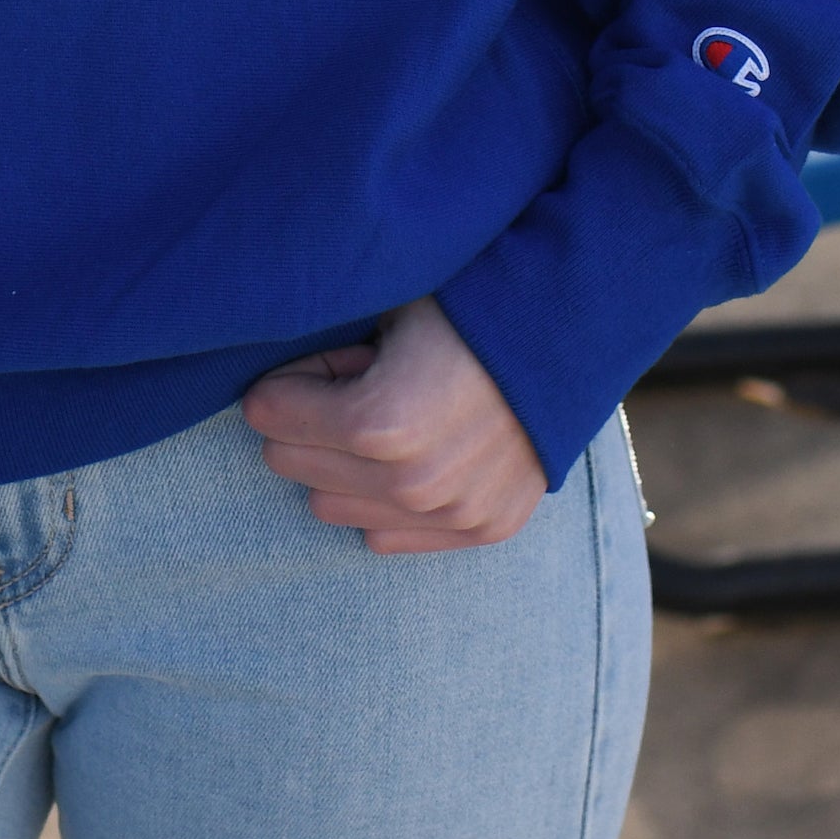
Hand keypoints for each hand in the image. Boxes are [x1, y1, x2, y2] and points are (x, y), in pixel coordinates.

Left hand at [241, 296, 544, 550]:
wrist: (575, 327)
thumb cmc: (469, 301)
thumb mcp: (386, 304)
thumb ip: (320, 343)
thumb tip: (264, 380)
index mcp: (379, 423)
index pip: (268, 414)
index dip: (287, 376)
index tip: (319, 357)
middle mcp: (413, 483)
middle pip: (291, 463)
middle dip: (304, 420)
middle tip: (352, 382)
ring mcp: (451, 513)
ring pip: (329, 506)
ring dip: (338, 463)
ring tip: (387, 415)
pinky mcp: (480, 528)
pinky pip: (382, 537)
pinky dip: (381, 498)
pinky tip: (412, 452)